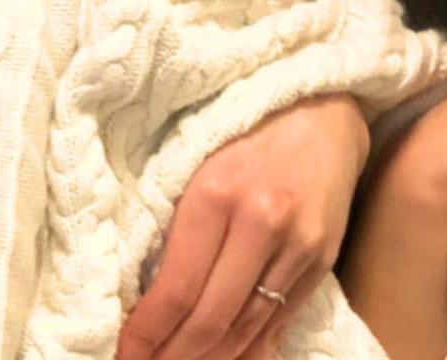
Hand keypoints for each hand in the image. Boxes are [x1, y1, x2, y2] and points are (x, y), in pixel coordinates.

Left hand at [117, 94, 367, 359]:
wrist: (322, 111)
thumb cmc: (243, 130)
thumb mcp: (195, 162)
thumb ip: (174, 224)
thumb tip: (144, 295)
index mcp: (217, 193)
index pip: (177, 288)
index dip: (147, 335)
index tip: (123, 355)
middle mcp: (262, 223)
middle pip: (212, 318)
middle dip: (173, 357)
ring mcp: (298, 247)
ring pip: (246, 328)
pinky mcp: (321, 261)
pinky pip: (279, 322)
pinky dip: (249, 351)